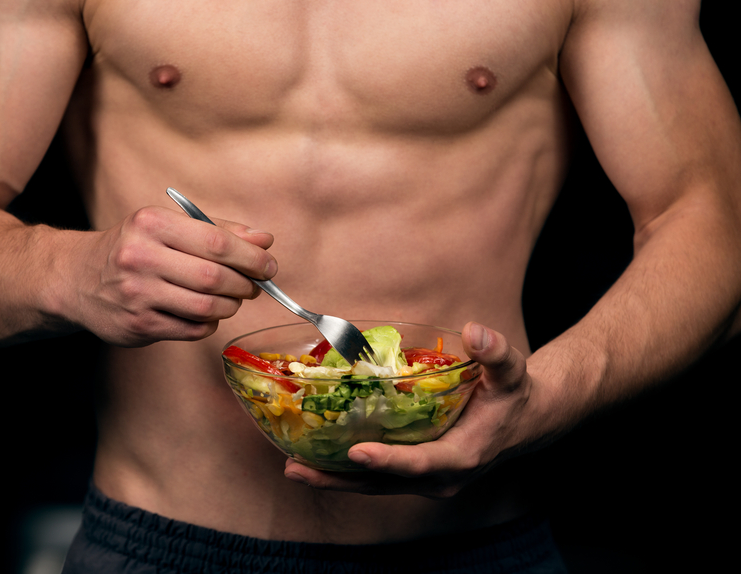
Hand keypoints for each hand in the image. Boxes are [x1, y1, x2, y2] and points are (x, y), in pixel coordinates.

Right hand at [73, 206, 277, 345]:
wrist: (75, 278)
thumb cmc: (132, 247)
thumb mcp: (167, 226)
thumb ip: (218, 230)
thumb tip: (265, 240)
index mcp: (151, 224)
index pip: (216, 242)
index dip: (251, 257)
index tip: (269, 264)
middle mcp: (140, 257)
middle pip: (214, 277)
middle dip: (244, 284)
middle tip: (253, 285)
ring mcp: (137, 295)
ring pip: (205, 307)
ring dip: (229, 306)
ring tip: (231, 299)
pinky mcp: (137, 325)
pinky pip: (191, 329)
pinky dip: (208, 323)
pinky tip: (204, 313)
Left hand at [283, 322, 533, 496]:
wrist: (524, 421)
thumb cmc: (512, 395)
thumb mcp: (511, 371)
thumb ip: (495, 352)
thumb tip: (476, 332)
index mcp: (462, 456)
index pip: (420, 463)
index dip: (388, 460)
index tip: (356, 452)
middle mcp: (440, 477)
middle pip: (383, 483)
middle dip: (339, 478)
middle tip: (296, 469)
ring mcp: (425, 480)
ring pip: (374, 486)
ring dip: (334, 479)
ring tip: (293, 469)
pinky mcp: (415, 474)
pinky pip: (376, 478)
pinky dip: (345, 472)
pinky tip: (314, 459)